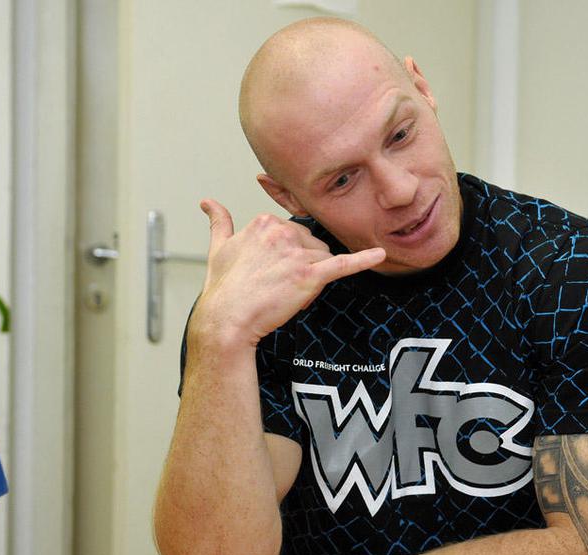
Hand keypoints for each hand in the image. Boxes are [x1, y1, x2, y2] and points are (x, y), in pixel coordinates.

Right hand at [193, 199, 385, 346]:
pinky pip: (342, 264)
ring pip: (322, 260)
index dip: (286, 258)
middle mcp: (282, 232)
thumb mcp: (218, 248)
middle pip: (311, 247)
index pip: (292, 235)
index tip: (270, 275)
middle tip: (277, 290)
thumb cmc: (223, 289)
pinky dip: (363, 260)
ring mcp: (297, 253)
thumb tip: (208, 202)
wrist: (226, 319)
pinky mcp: (310, 276)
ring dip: (311, 280)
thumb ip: (218, 221)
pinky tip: (379, 254)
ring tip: (287, 298)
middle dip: (301, 268)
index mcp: (264, 223)